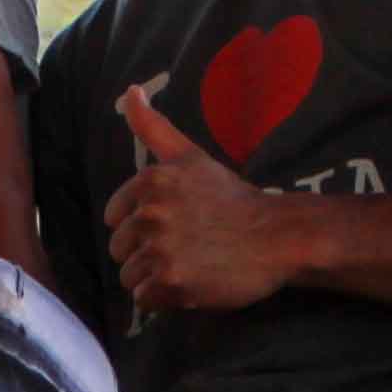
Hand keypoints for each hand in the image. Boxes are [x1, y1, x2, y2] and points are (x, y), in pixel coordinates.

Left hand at [104, 87, 295, 311]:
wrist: (277, 236)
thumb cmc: (232, 198)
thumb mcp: (190, 156)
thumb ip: (153, 127)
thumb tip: (129, 90)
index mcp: (149, 182)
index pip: (114, 218)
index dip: (140, 226)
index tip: (172, 225)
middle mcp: (149, 214)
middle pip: (119, 249)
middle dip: (146, 253)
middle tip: (184, 247)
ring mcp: (160, 250)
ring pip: (129, 276)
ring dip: (154, 278)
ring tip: (188, 265)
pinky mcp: (171, 283)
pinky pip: (144, 300)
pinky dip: (163, 299)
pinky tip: (190, 284)